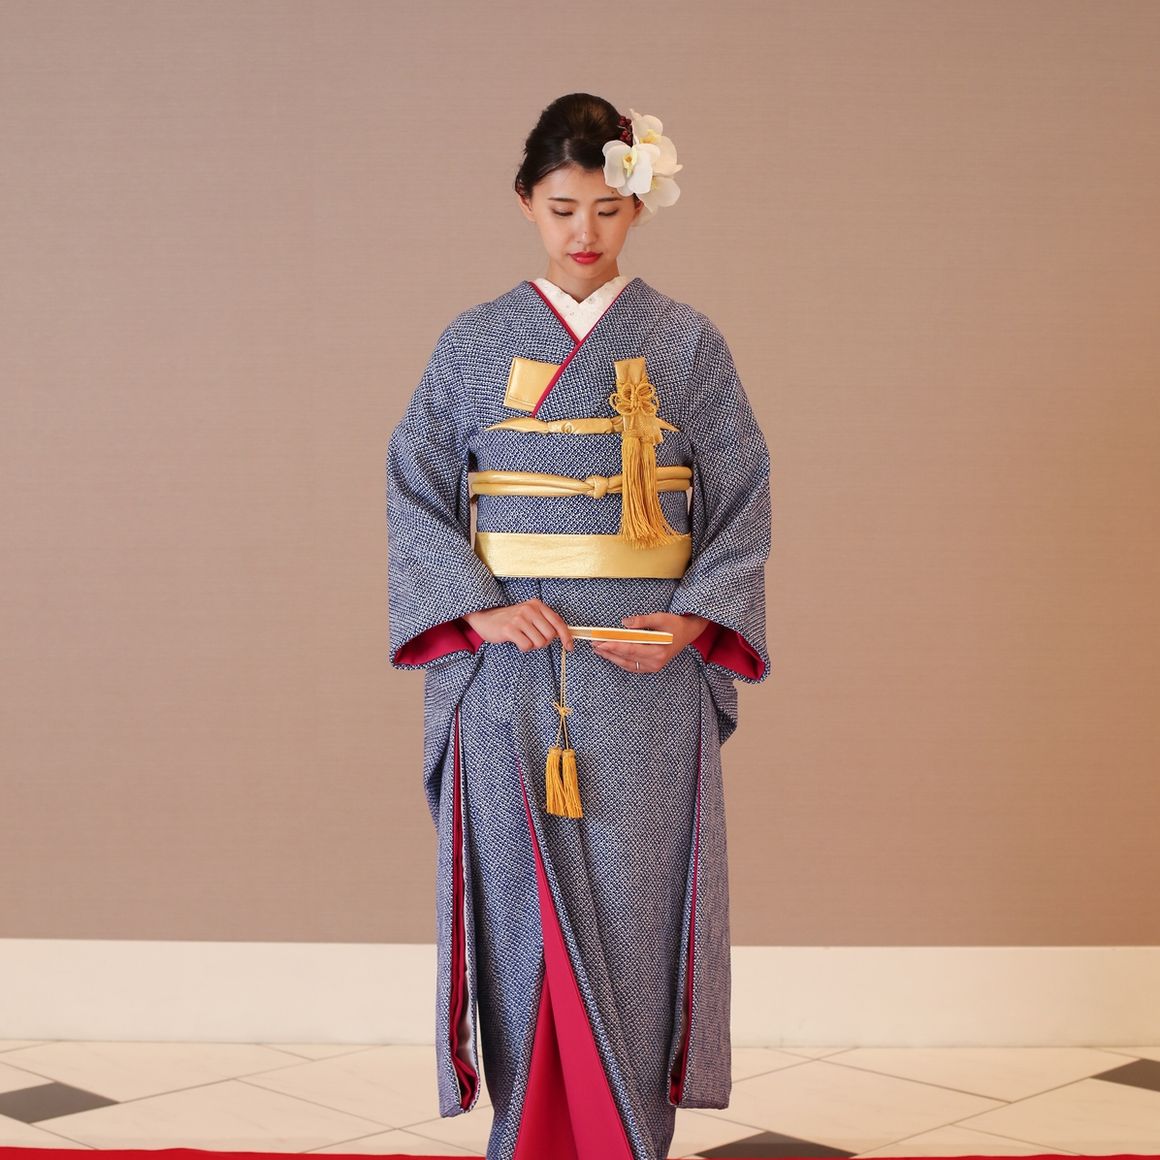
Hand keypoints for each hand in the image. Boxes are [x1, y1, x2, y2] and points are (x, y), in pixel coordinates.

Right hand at [463, 600, 574, 652]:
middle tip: (533, 639)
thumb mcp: (530, 615)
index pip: (558, 622)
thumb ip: (545, 622)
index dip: (566, 636)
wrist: (486, 617)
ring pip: (539, 642)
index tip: (569, 647)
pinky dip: (523, 648)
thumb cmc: (511, 620)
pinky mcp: (509, 628)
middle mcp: (529, 609)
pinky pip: (526, 646)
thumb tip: (564, 636)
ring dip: (532, 645)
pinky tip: (516, 641)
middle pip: (550, 635)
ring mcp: (519, 618)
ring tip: (523, 638)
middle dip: (544, 642)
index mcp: (537, 605)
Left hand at [590, 612, 709, 673]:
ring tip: (598, 650)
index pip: (631, 649)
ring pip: (627, 664)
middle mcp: (655, 662)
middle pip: (626, 658)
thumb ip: (642, 621)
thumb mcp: (660, 618)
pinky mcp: (650, 667)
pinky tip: (610, 655)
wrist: (687, 633)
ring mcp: (653, 667)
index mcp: (658, 651)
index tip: (600, 642)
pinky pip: (631, 666)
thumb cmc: (674, 624)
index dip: (614, 646)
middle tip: (594, 644)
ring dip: (611, 657)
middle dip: (609, 651)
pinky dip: (620, 661)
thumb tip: (624, 623)